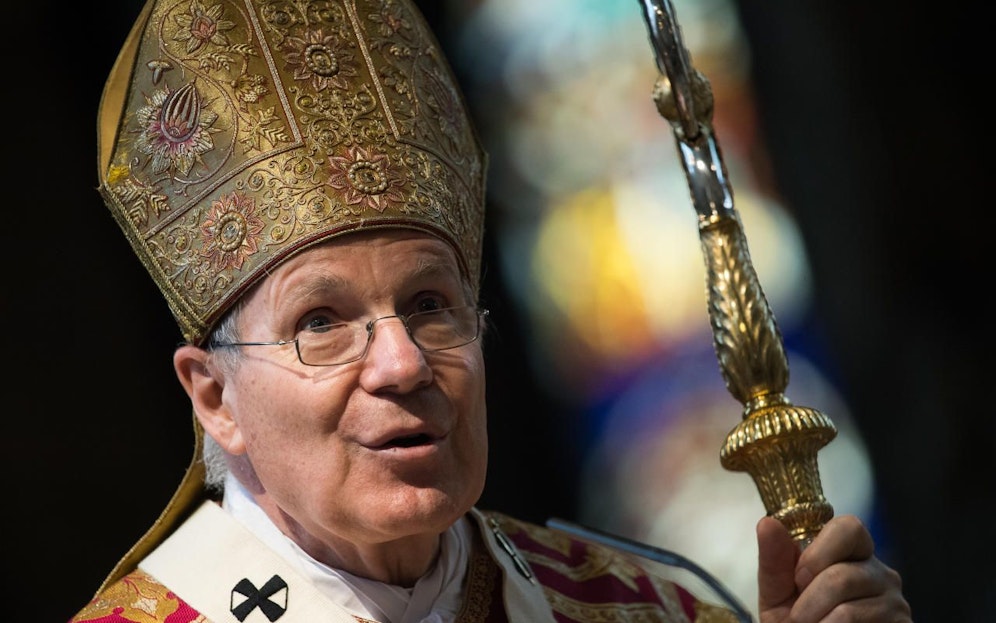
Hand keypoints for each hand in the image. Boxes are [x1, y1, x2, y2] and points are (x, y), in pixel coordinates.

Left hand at [756, 514, 911, 621]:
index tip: (798, 578)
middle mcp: (879, 572)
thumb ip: (774, 560)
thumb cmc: (796, 621)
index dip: (820, 552)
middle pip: (843, 575)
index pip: (849, 528)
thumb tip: (768, 523)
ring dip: (817, 622)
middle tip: (797, 617)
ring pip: (848, 609)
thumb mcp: (778, 592)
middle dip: (809, 600)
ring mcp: (895, 603)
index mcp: (851, 552)